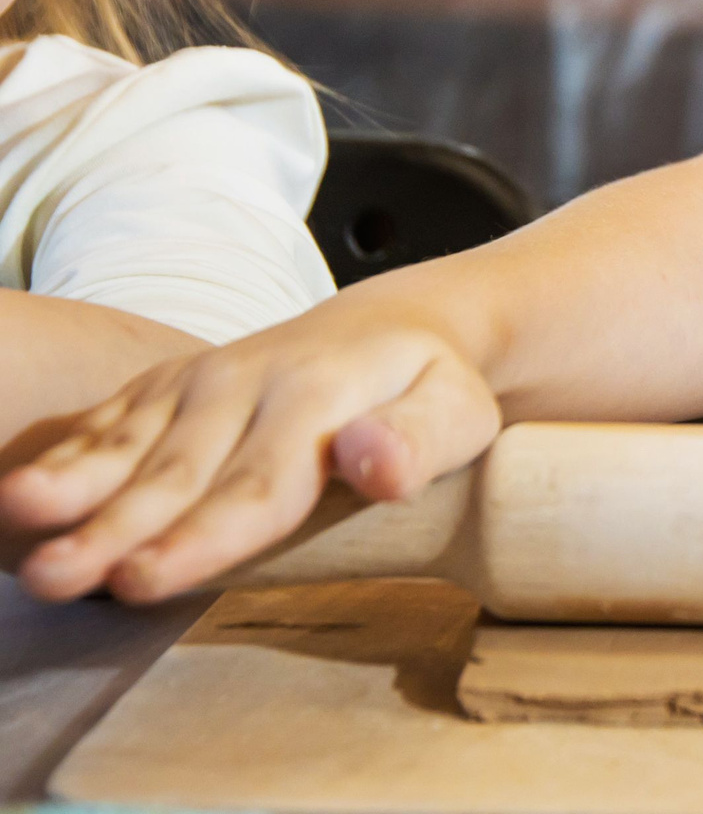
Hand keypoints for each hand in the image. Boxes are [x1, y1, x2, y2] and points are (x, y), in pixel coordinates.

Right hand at [0, 296, 499, 604]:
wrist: (394, 326)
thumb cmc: (430, 388)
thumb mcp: (456, 412)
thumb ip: (418, 442)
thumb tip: (374, 464)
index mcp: (321, 396)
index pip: (258, 484)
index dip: (200, 537)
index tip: (144, 579)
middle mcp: (248, 381)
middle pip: (177, 472)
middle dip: (114, 528)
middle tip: (58, 576)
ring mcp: (199, 380)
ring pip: (128, 444)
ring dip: (70, 487)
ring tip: (19, 521)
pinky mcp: (165, 387)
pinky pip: (105, 423)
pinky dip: (61, 456)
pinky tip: (16, 500)